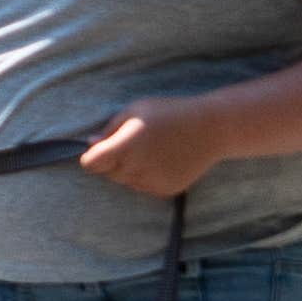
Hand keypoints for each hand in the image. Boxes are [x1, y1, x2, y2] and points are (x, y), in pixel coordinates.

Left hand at [73, 102, 215, 198]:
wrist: (211, 129)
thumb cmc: (169, 112)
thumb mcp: (135, 110)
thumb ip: (109, 129)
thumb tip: (90, 144)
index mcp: (126, 145)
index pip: (91, 164)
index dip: (91, 157)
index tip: (99, 149)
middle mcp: (138, 167)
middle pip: (108, 173)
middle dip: (112, 161)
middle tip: (131, 143)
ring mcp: (153, 181)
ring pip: (126, 182)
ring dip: (129, 170)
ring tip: (149, 150)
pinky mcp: (167, 190)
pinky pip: (144, 187)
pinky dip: (145, 177)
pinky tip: (161, 160)